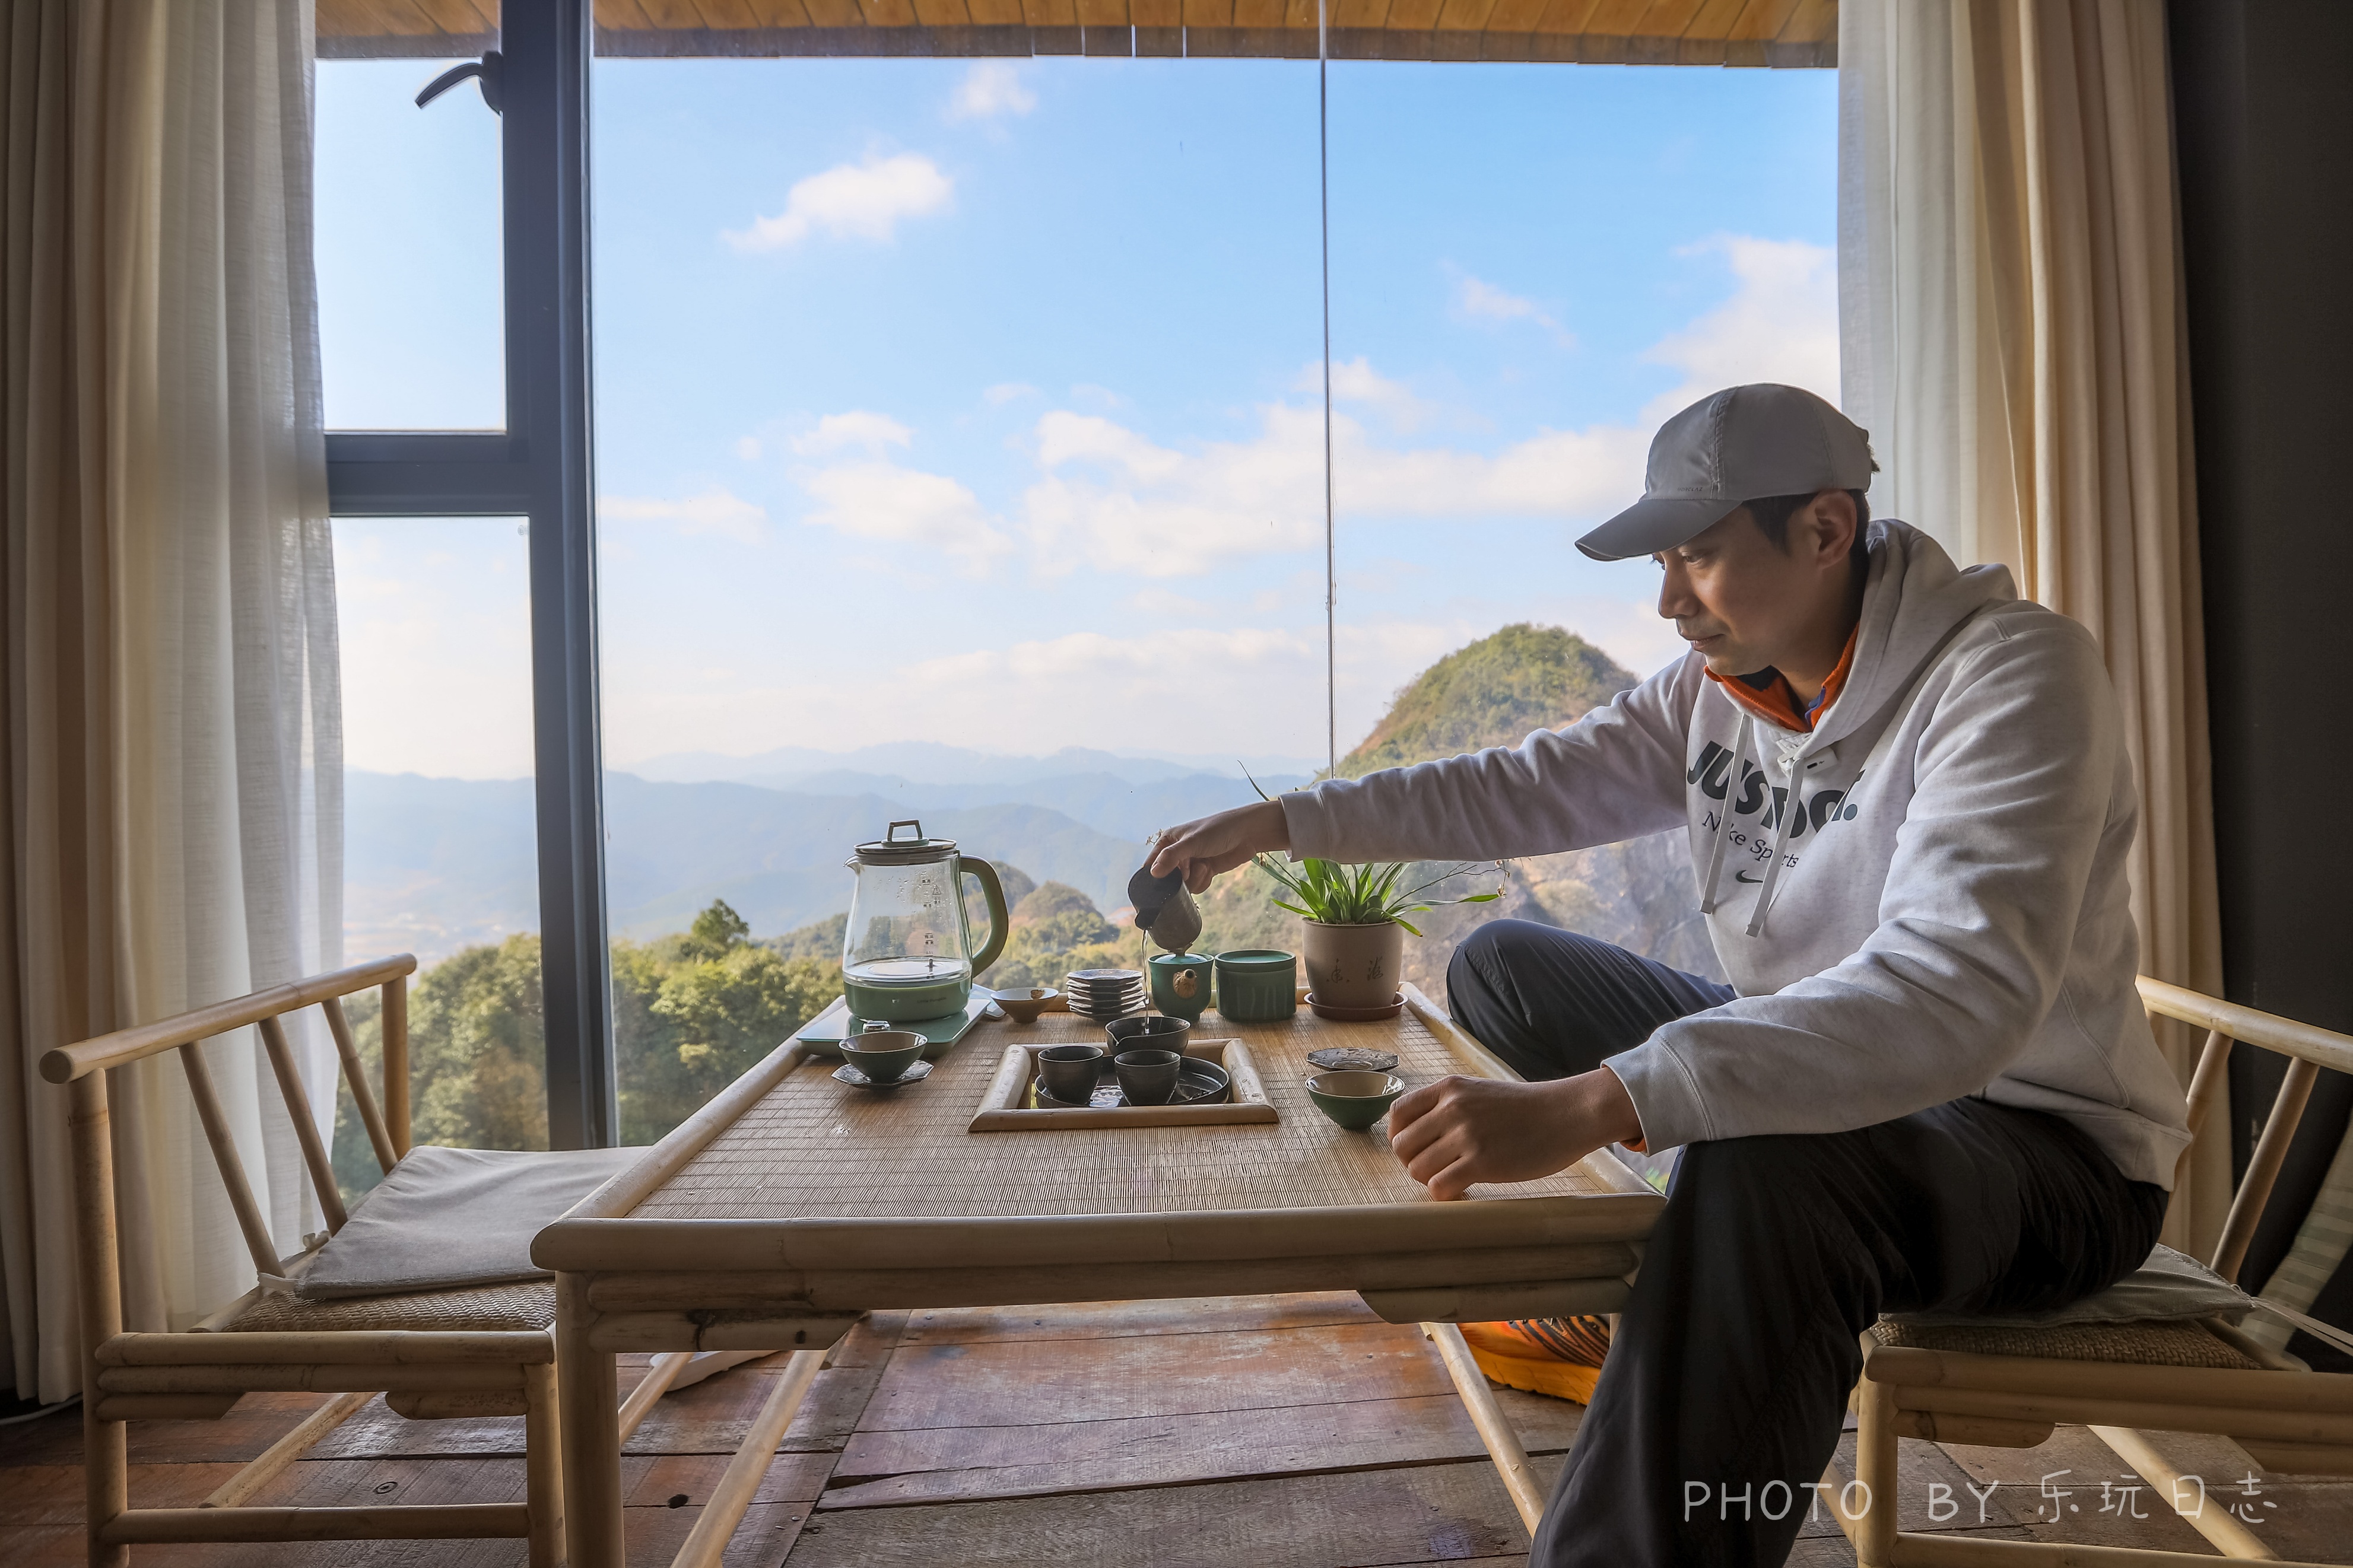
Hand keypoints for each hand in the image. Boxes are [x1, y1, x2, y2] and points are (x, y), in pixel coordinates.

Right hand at [1148, 799, 1289, 893]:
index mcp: (1168, 841)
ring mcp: (1191, 864)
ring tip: (1204, 867)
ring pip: (1182, 885)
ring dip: (1194, 880)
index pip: (1151, 863)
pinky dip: (1202, 881)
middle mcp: (1177, 853)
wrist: (1247, 834)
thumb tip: (1153, 873)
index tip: (1157, 890)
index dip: (1152, 877)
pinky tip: (1210, 871)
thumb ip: (1172, 857)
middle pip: (1167, 879)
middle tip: (1189, 871)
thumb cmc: (1217, 830)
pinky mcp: (1203, 872)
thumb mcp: (1192, 842)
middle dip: (1179, 880)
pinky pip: (1196, 886)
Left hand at [1387, 1068, 1642, 1200]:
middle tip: (1438, 1168)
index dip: (1401, 1137)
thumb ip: (1448, 1107)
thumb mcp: (1480, 1092)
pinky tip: (1463, 1190)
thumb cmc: (1527, 1109)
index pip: (1397, 1113)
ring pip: (1417, 1169)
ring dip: (1431, 1180)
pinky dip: (1445, 1194)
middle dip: (1414, 1162)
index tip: (1417, 1149)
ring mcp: (1466, 1135)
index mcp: (1449, 1088)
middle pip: (1402, 1146)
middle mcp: (1452, 1108)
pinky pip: (1439, 1187)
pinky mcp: (1482, 1162)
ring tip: (1453, 1178)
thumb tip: (1418, 1134)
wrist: (1567, 1113)